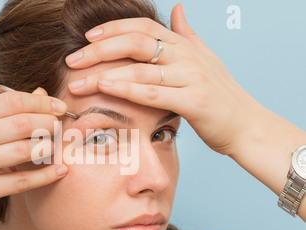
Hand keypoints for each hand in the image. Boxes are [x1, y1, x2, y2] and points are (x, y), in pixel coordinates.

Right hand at [0, 88, 68, 225]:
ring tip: (55, 147)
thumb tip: (43, 94)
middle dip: (49, 124)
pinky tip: (60, 171)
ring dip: (48, 148)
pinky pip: (21, 182)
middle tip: (60, 127)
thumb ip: (5, 112)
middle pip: (21, 124)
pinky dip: (46, 176)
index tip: (60, 107)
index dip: (42, 102)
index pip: (12, 101)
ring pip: (23, 151)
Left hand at [65, 4, 261, 155]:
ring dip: (104, 72)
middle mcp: (188, 57)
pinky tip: (105, 87)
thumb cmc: (221, 97)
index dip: (114, 28)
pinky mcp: (194, 101)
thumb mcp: (206, 59)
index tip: (88, 37)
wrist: (248, 126)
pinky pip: (154, 92)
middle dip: (100, 49)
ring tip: (78, 80)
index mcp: (186, 46)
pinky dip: (127, 89)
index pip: (144, 28)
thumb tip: (177, 9)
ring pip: (141, 68)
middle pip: (136, 43)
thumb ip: (188, 34)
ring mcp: (192, 77)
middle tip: (73, 60)